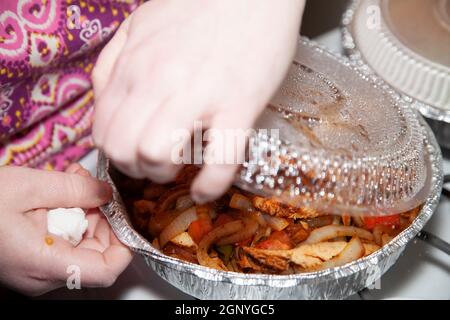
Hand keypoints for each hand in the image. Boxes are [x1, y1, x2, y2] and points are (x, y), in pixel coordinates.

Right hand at [0, 164, 131, 295]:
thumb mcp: (28, 187)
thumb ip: (74, 188)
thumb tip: (107, 193)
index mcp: (44, 262)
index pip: (106, 270)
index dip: (125, 244)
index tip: (124, 216)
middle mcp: (42, 275)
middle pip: (95, 253)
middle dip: (101, 217)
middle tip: (93, 186)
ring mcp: (35, 270)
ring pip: (79, 245)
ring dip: (84, 211)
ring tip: (73, 181)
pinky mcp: (29, 261)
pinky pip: (61, 242)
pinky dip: (67, 217)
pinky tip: (59, 193)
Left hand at [93, 0, 304, 202]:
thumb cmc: (200, 8)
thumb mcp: (141, 24)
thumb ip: (113, 61)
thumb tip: (104, 101)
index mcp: (135, 66)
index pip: (104, 131)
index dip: (115, 154)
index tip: (132, 156)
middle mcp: (159, 81)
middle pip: (123, 149)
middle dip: (133, 170)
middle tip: (152, 165)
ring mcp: (200, 94)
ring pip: (156, 156)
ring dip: (163, 174)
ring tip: (177, 168)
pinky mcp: (240, 105)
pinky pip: (220, 161)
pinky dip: (209, 186)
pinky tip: (206, 189)